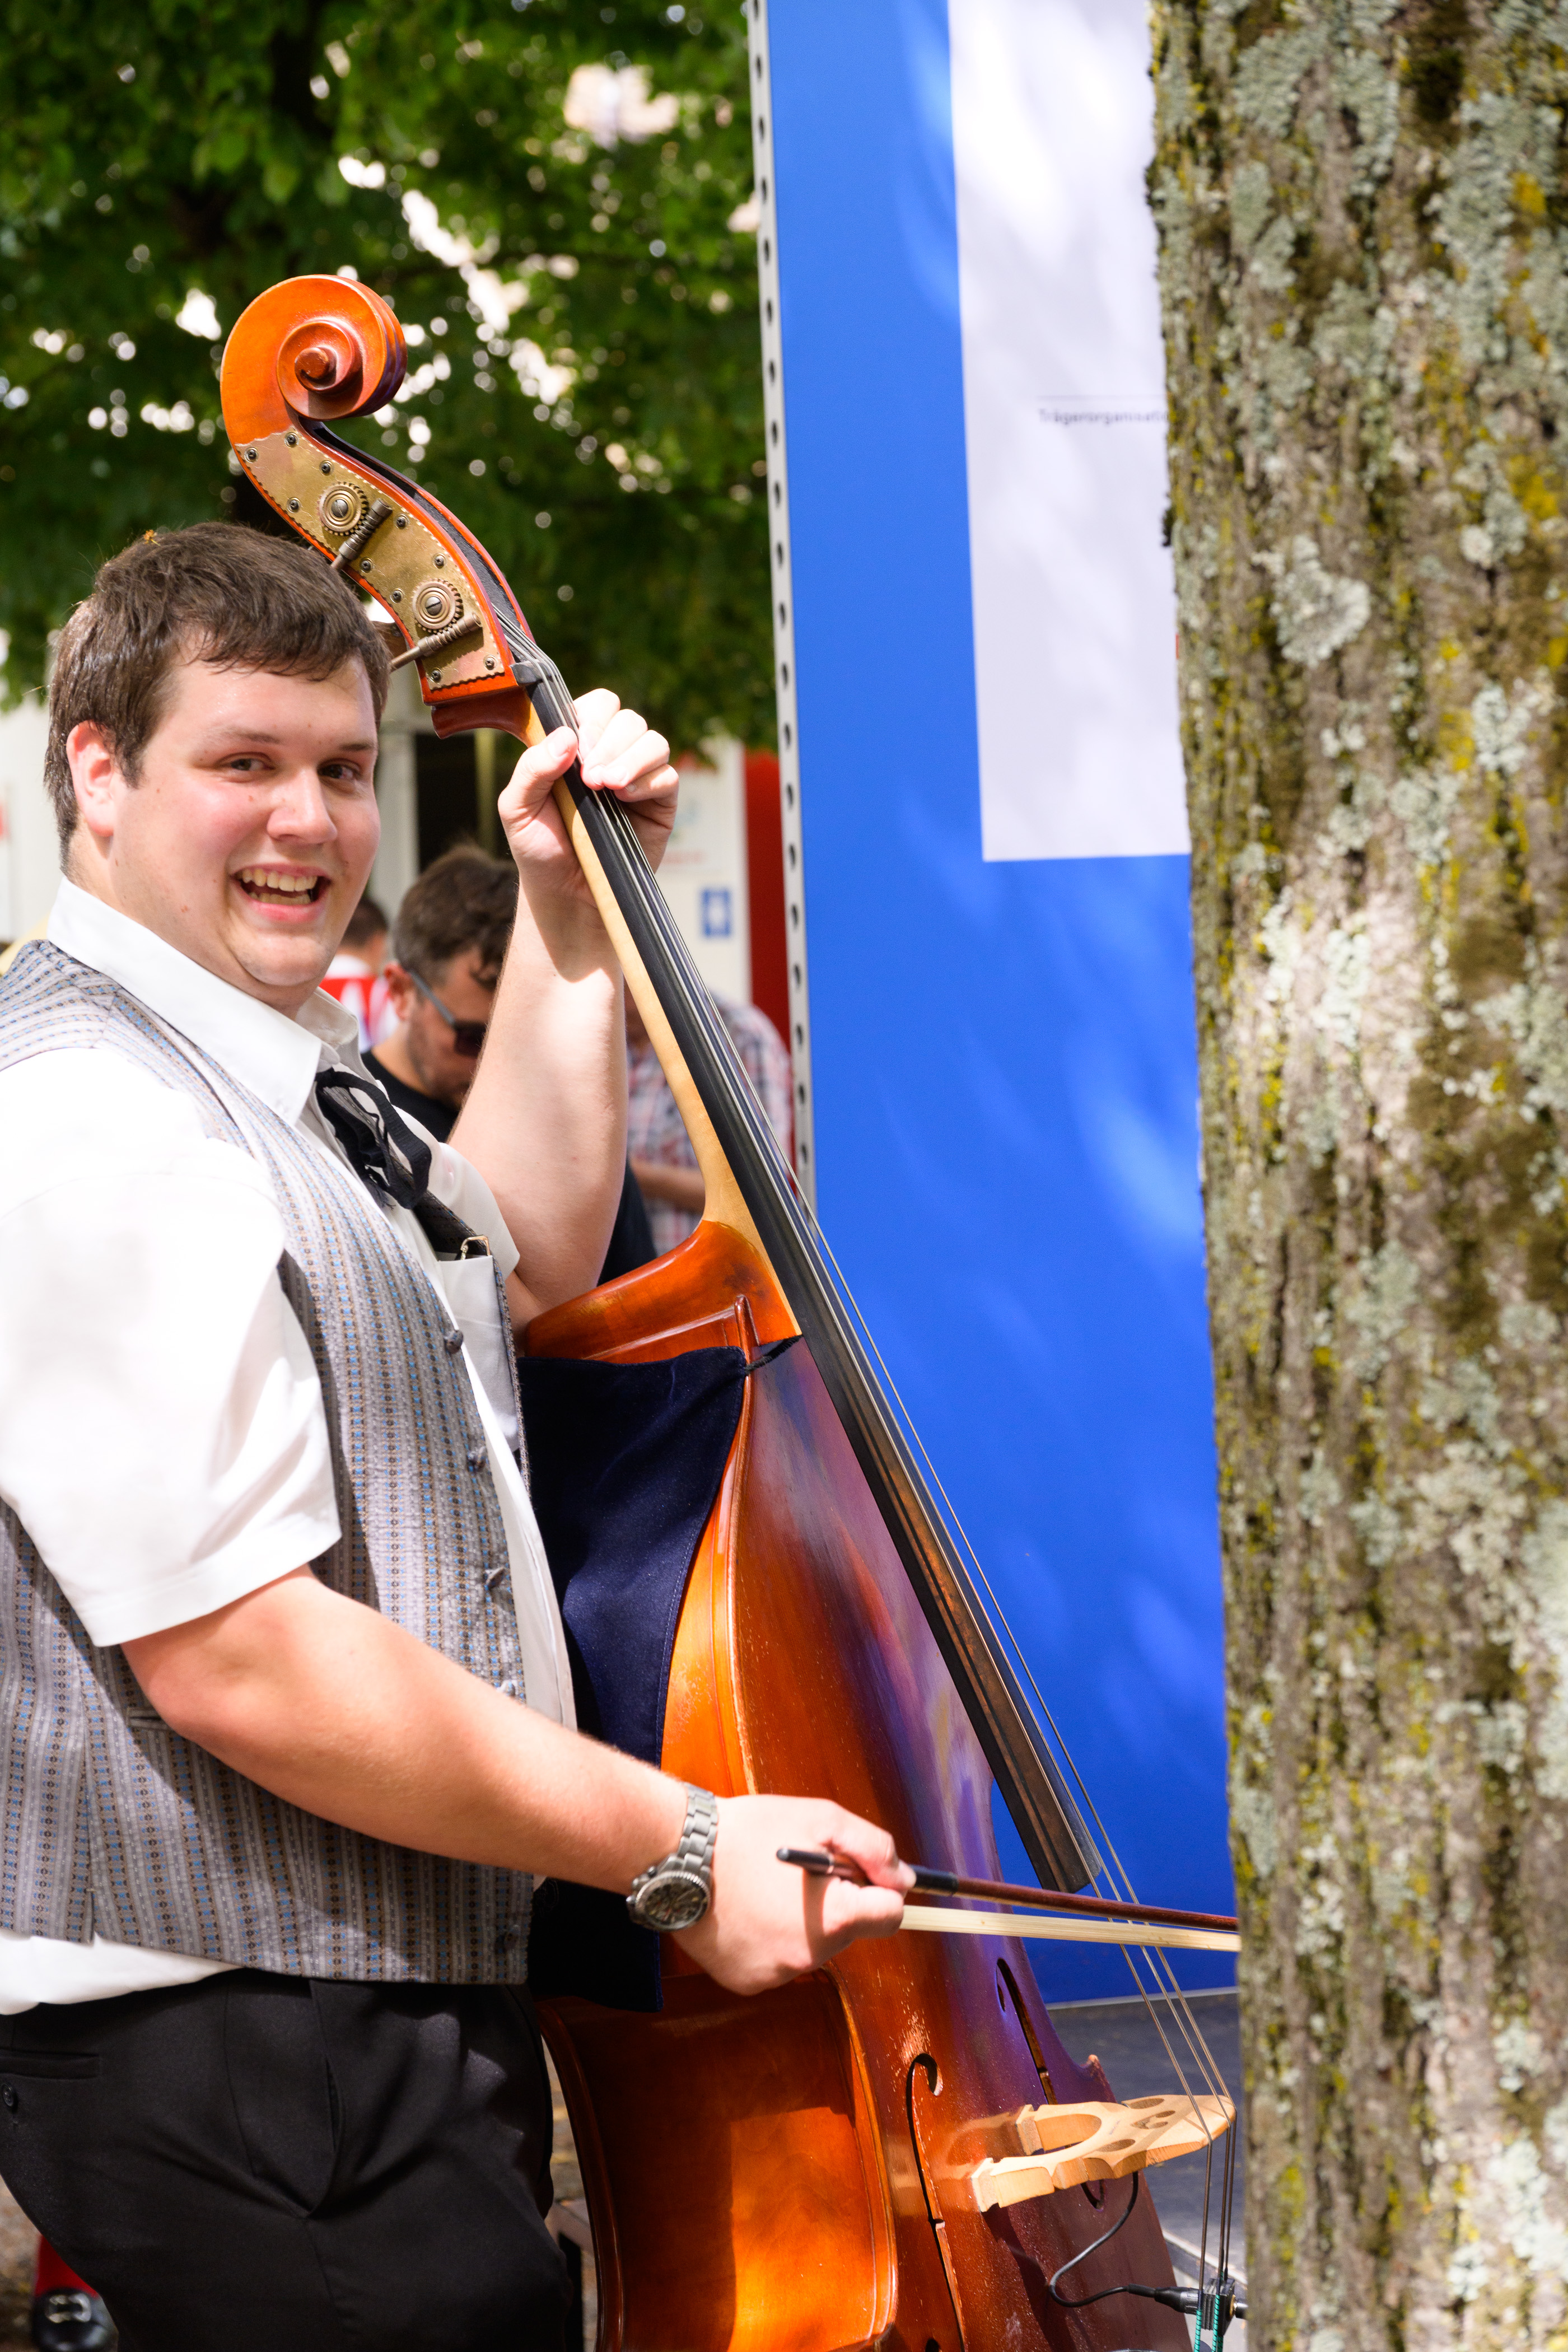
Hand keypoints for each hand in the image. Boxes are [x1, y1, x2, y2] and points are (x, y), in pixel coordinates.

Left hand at [496, 690, 678, 929]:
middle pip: (628, 718)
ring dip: (630, 757)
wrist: (566, 896)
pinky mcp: (660, 804)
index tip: (574, 747)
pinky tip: (624, 798)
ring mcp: (638, 778)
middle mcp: (611, 756)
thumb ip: (531, 767)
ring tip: (607, 786)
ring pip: (653, 741)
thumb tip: (566, 736)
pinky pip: (667, 776)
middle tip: (590, 777)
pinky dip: (647, 780)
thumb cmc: (539, 850)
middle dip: (608, 741)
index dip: (590, 717)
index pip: (596, 706)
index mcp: (576, 747)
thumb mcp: (516, 808)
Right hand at [673, 1794, 911, 1995]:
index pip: (890, 1915)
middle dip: (837, 1900)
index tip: (860, 1871)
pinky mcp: (747, 1983)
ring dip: (803, 1920)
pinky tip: (746, 1910)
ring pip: (813, 1947)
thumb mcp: (821, 1817)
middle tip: (800, 1870)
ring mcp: (776, 1975)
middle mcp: (810, 1957)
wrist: (677, 1855)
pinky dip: (771, 1938)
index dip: (881, 1888)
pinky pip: (778, 1960)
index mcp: (834, 1917)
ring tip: (765, 1886)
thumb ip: (873, 1848)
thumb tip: (904, 1880)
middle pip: (849, 1930)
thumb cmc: (749, 1831)